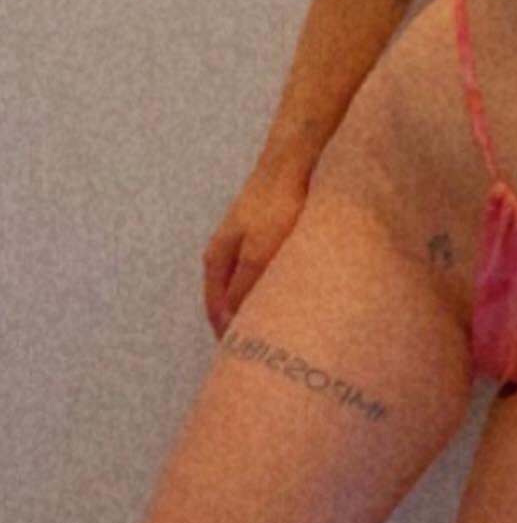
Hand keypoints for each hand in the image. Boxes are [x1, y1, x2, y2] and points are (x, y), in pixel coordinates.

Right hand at [201, 160, 310, 340]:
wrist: (293, 162)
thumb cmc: (275, 207)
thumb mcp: (259, 253)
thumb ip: (244, 288)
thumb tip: (231, 323)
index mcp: (217, 261)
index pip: (217, 312)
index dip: (230, 337)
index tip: (247, 360)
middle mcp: (227, 254)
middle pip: (230, 301)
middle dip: (245, 325)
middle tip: (266, 350)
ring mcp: (246, 243)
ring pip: (250, 287)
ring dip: (261, 307)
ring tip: (282, 330)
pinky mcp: (268, 235)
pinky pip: (266, 272)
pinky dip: (275, 288)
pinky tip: (294, 295)